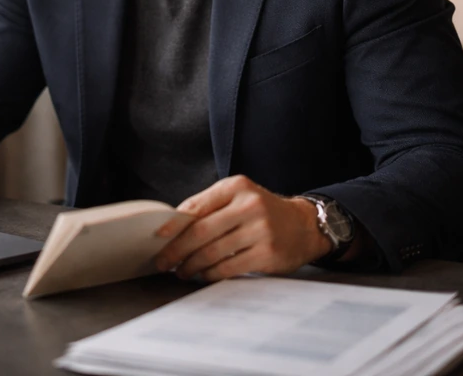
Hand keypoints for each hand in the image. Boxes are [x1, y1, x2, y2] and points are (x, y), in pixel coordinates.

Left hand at [153, 175, 331, 280]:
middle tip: (163, 262)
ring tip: (181, 271)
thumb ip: (209, 206)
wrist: (304, 225)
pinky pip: (229, 267)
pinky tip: (203, 275)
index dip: (174, 225)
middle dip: (177, 250)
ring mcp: (260, 230)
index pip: (197, 206)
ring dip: (191, 265)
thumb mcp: (238, 197)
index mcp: (236, 187)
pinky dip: (211, 274)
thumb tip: (173, 227)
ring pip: (213, 252)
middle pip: (201, 231)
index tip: (158, 238)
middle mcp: (249, 205)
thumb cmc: (262, 212)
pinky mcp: (268, 254)